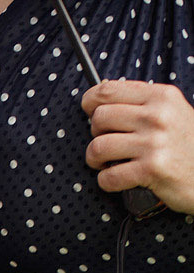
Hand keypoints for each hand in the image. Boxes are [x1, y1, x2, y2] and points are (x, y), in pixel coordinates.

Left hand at [82, 79, 193, 212]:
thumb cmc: (188, 146)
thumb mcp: (173, 112)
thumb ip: (143, 103)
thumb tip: (102, 97)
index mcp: (161, 97)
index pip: (108, 90)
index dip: (90, 101)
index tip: (89, 110)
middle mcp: (158, 116)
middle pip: (99, 118)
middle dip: (95, 134)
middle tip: (107, 143)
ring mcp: (154, 143)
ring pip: (98, 147)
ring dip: (96, 160)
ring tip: (107, 163)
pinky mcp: (151, 170)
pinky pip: (109, 176)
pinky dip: (106, 182)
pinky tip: (117, 179)